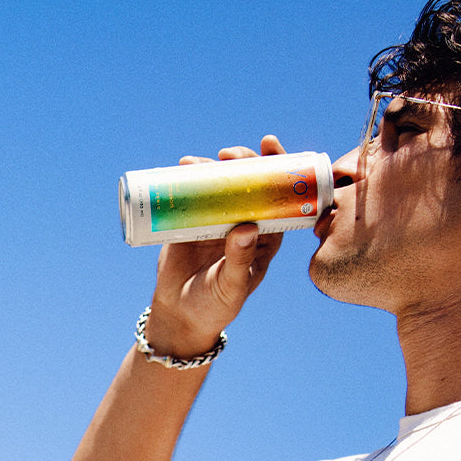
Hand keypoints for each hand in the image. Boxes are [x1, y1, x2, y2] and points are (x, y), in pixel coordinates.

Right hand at [145, 136, 286, 357]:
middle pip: (250, 184)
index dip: (280, 170)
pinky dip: (187, 178)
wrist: (180, 315)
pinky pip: (192, 194)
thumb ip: (240, 260)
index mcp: (266, 237)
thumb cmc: (216, 306)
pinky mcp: (191, 221)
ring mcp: (217, 220)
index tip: (270, 146)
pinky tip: (182, 167)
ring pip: (221, 184)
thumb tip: (248, 227)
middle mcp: (244, 223)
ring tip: (198, 162)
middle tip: (230, 155)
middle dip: (244, 162)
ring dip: (213, 167)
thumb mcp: (232, 286)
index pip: (279, 199)